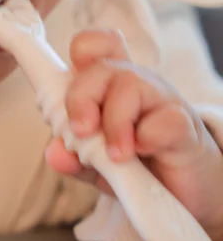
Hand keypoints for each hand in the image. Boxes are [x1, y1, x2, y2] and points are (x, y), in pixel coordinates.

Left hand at [45, 28, 222, 240]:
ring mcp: (162, 101)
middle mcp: (134, 86)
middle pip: (101, 66)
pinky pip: (164, 119)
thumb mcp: (96, 166)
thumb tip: (54, 152)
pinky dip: (147, 140)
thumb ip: (73, 158)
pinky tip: (144, 154)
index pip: (92, 47)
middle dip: (80, 99)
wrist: (181, 193)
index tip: (63, 96)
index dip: (79, 53)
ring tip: (116, 155)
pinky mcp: (185, 126)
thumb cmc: (137, 168)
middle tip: (81, 132)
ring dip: (114, 123)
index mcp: (108, 88)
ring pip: (131, 84)